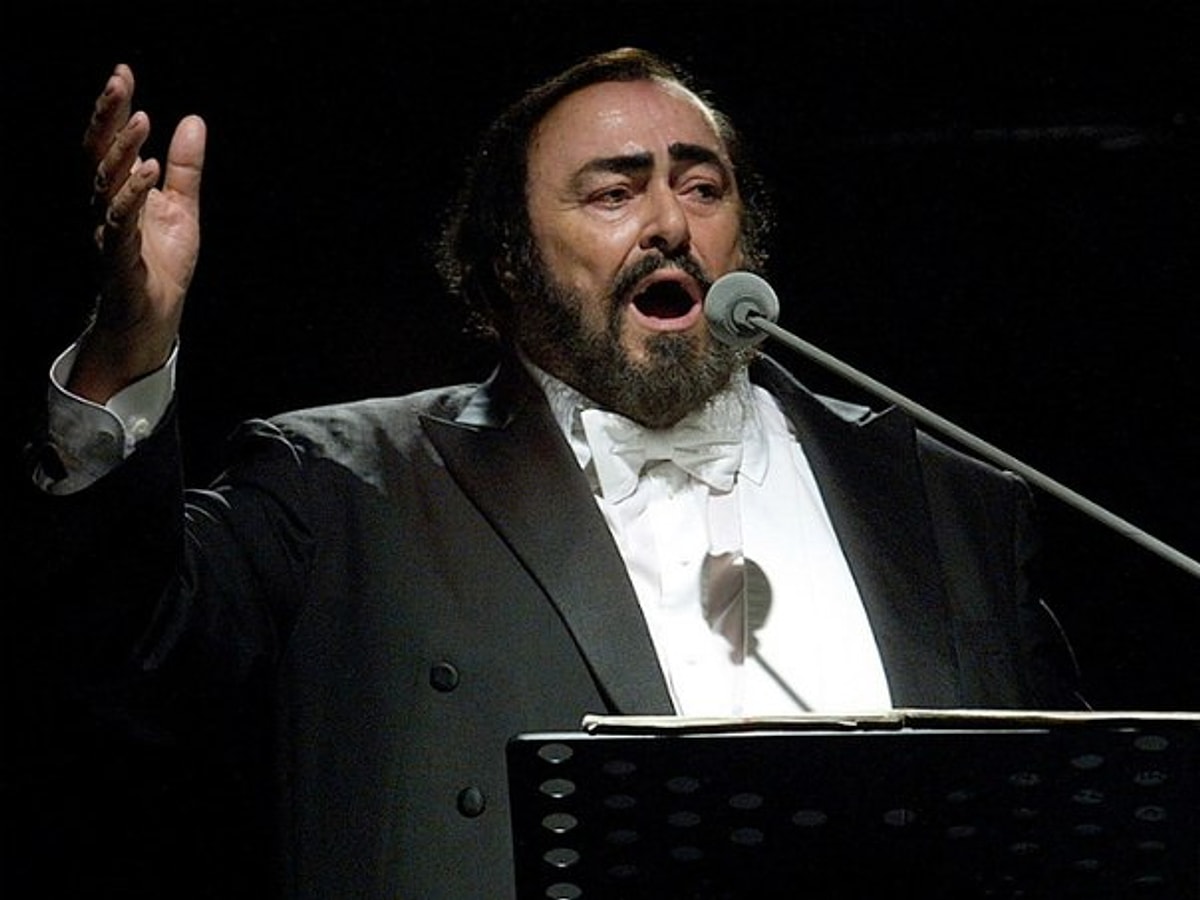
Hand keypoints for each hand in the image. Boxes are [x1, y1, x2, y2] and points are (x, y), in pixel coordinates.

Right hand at [70, 64, 205, 401]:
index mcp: (118, 192)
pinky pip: (122, 223)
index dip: (112, 109)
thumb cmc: (160, 266)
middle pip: (99, 155)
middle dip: (107, 118)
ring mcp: (110, 232)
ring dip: (122, 151)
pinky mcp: (120, 259)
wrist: (152, 320)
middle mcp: (106, 207)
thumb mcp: (183, 209)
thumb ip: (187, 169)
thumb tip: (192, 120)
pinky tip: (151, 171)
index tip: (122, 72)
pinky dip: (134, 195)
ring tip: (140, 120)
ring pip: (106, 184)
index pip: (109, 143)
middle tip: (119, 82)